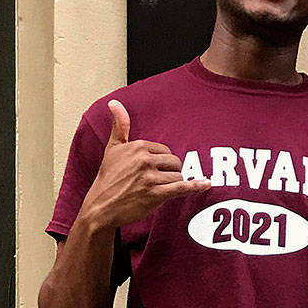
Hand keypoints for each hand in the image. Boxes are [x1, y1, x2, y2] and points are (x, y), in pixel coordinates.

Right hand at [83, 100, 209, 228]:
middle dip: (170, 172)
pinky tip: (206, 184)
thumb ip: (119, 125)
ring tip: (156, 190)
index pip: (165, 151)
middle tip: (155, 182)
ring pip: (177, 176)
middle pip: (175, 163)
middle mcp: (145, 160)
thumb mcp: (113, 148)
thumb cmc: (108, 178)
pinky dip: (195, 187)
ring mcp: (151, 178)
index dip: (162, 163)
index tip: (152, 171)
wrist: (101, 205)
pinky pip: (181, 187)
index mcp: (138, 147)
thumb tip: (114, 102)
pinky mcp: (155, 194)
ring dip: (171, 185)